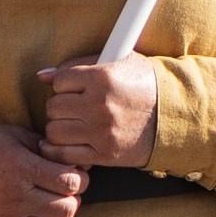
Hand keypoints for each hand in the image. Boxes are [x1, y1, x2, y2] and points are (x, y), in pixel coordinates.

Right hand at [0, 122, 84, 216]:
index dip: (80, 179)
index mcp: (22, 169)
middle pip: (67, 209)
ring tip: (55, 211)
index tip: (75, 175)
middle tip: (66, 193)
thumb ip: (43, 145)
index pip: (70, 182)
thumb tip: (71, 159)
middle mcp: (17, 198)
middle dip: (74, 200)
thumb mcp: (12, 135)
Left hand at [40, 56, 158, 169]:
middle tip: (72, 108)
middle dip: (59, 107)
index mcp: (103, 77)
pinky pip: (64, 155)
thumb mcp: (119, 62)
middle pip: (53, 107)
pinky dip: (59, 151)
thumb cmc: (144, 84)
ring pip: (55, 131)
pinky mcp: (104, 153)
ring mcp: (101, 132)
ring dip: (58, 128)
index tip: (72, 89)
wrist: (173, 116)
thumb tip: (42, 76)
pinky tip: (65, 143)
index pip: (59, 81)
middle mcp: (100, 105)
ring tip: (70, 125)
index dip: (63, 85)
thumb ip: (79, 64)